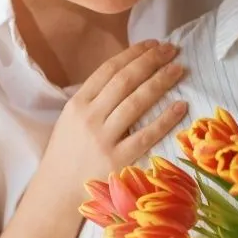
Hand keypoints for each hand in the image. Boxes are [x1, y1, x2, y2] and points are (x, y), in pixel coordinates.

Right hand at [40, 40, 187, 188]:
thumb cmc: (68, 154)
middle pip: (125, 80)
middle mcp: (89, 117)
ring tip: (179, 69)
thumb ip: (94, 99)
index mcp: (77, 104)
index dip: (133, 53)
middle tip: (172, 49)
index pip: (108, 70)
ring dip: (161, 82)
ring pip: (136, 102)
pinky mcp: (117, 161)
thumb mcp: (71, 120)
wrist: (56, 193)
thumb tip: (127, 73)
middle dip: (151, 61)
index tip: (153, 44)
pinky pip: (146, 135)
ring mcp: (103, 139)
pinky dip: (165, 119)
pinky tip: (181, 106)